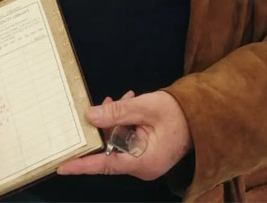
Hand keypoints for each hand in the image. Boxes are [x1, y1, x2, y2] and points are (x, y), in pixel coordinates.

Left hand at [57, 90, 191, 180]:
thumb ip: (117, 112)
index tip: (62, 166)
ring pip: (118, 142)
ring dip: (116, 121)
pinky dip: (124, 123)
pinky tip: (128, 104)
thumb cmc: (179, 112)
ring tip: (121, 99)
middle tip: (102, 105)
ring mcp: (145, 161)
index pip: (105, 164)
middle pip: (110, 150)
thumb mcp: (145, 107)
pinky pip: (127, 140)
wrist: (204, 115)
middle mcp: (142, 167)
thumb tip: (90, 115)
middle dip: (103, 128)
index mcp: (143, 162)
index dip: (82, 164)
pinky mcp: (147, 153)